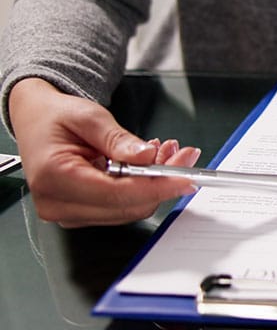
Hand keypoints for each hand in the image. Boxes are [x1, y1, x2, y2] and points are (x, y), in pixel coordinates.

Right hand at [9, 78, 201, 226]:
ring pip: (130, 208)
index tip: (185, 177)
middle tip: (184, 155)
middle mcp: (58, 203)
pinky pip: (122, 205)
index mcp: (54, 178)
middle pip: (128, 205)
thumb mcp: (89, 116)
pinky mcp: (82, 212)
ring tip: (164, 152)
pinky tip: (149, 163)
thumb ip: (118, 139)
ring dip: (155, 183)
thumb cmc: (55, 117)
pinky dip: (142, 186)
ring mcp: (69, 211)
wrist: (37, 119)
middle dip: (162, 182)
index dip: (157, 187)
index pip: (117, 194)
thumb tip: (147, 156)